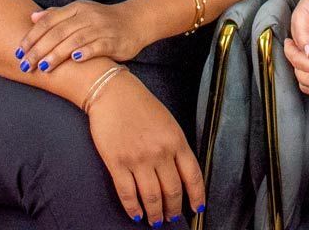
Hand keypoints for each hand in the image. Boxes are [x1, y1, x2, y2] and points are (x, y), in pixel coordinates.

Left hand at [16, 0, 145, 72]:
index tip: (18, 51)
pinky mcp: (114, 40)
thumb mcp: (79, 13)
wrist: (135, 21)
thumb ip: (56, 15)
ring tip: (43, 67)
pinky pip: (98, 46)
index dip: (32, 36)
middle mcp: (87, 16)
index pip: (49, 21)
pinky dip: (85, 52)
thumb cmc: (102, 20)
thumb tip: (32, 17)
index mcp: (76, 9)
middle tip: (26, 64)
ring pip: (75, 39)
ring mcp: (101, 27)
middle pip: (58, 32)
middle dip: (39, 49)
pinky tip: (74, 60)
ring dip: (57, 54)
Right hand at [86, 70, 204, 226]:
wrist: (112, 92)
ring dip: (155, 214)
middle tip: (172, 217)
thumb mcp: (168, 122)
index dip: (196, 197)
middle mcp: (160, 152)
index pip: (193, 176)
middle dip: (173, 210)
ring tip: (155, 221)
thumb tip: (180, 173)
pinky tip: (136, 214)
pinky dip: (133, 208)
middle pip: (172, 191)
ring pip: (151, 197)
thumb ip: (176, 146)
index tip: (196, 208)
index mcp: (176, 140)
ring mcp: (138, 159)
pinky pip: (128, 194)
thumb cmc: (140, 104)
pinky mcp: (117, 162)